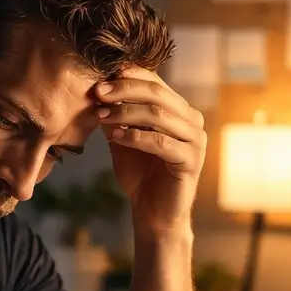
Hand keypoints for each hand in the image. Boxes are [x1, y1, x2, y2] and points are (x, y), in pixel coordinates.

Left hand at [96, 68, 205, 238]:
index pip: (154, 82)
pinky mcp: (191, 161)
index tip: (98, 80)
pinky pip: (161, 142)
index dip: (127, 76)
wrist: (152, 213)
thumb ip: (115, 114)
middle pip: (157, 93)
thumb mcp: (123, 137)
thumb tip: (95, 87)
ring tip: (101, 116)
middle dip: (124, 90)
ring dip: (126, 113)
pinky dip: (135, 137)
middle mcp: (192, 120)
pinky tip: (116, 137)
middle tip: (97, 93)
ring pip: (159, 115)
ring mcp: (195, 140)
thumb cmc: (139, 174)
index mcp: (179, 110)